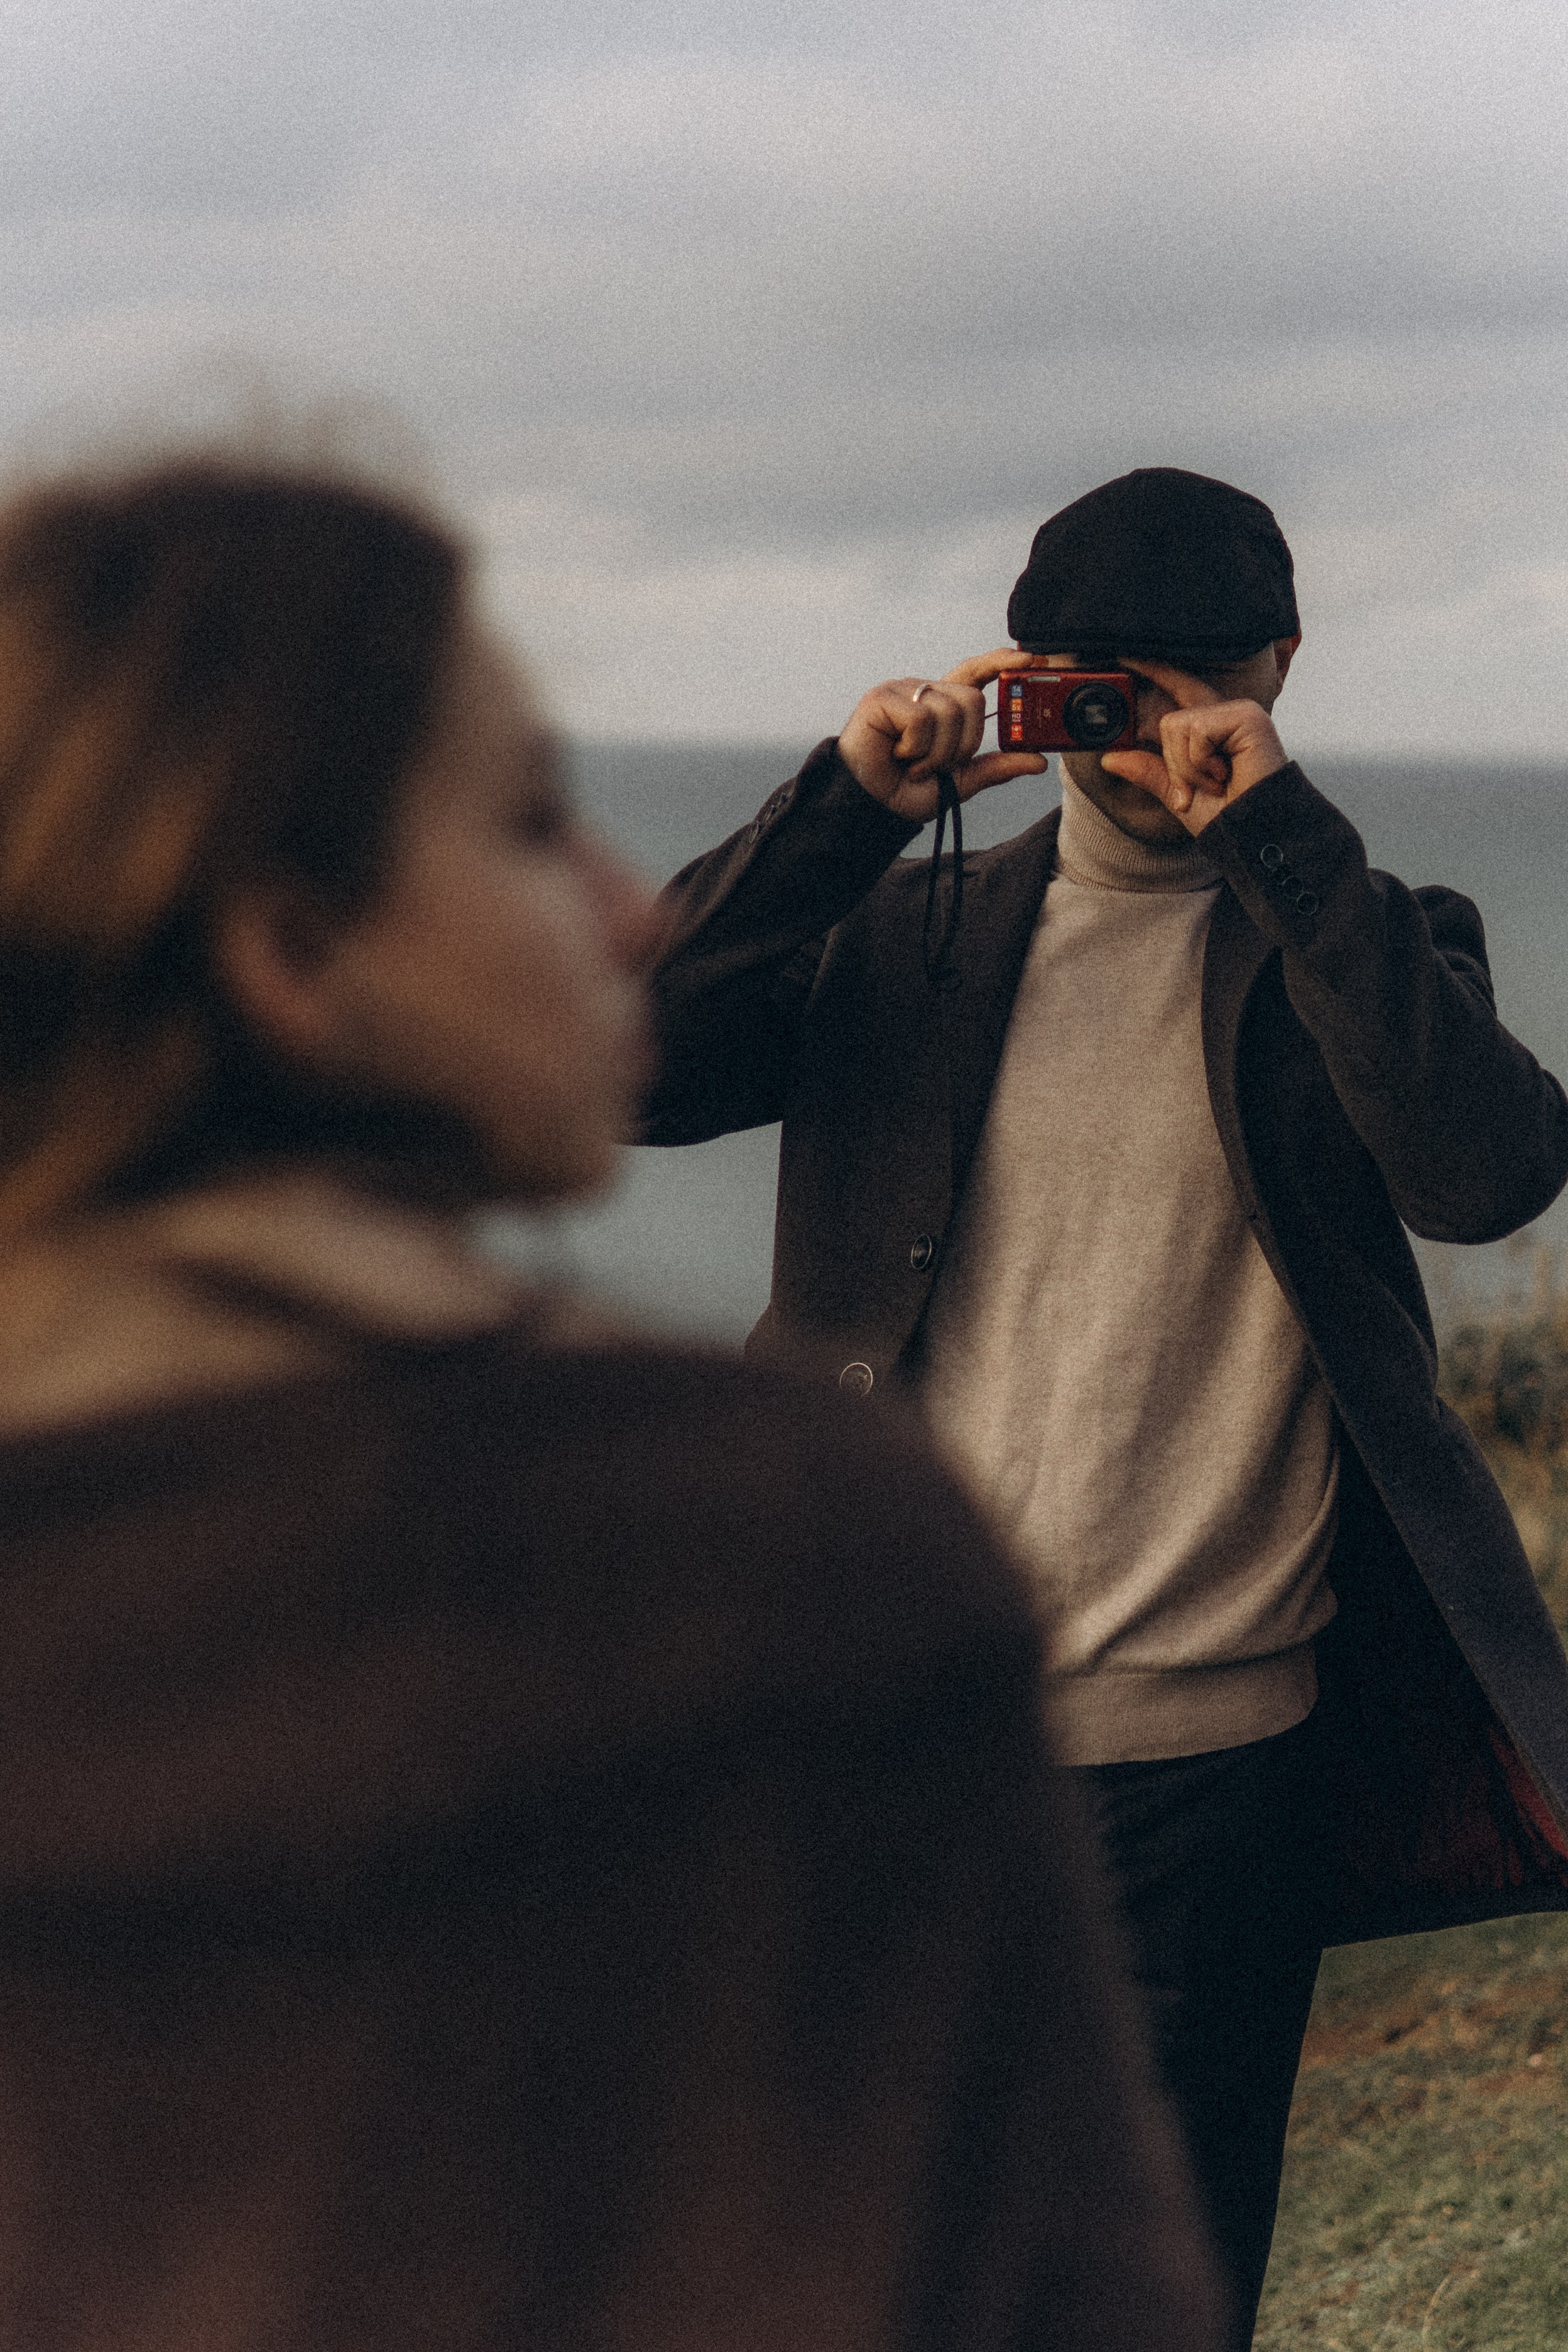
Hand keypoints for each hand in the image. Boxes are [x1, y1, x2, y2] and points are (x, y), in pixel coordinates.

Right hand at [838, 648, 1047, 824]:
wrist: (868, 806)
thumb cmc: (906, 791)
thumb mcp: (960, 781)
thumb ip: (995, 767)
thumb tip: (1039, 761)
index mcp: (942, 705)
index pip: (975, 672)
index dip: (1001, 663)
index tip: (1030, 660)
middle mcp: (924, 692)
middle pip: (972, 699)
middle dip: (964, 743)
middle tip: (939, 765)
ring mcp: (902, 691)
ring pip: (949, 711)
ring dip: (938, 753)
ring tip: (915, 765)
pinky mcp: (881, 698)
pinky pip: (921, 719)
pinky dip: (916, 748)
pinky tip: (899, 755)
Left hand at [1100, 658, 1288, 834]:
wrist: (1254, 833)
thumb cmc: (1227, 816)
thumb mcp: (1177, 794)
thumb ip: (1148, 771)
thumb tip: (1109, 758)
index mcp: (1211, 729)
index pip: (1178, 689)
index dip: (1155, 669)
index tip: (1125, 653)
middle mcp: (1224, 715)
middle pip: (1169, 722)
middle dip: (1174, 766)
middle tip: (1194, 793)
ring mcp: (1237, 712)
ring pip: (1176, 727)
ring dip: (1187, 769)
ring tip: (1217, 783)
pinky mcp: (1245, 715)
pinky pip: (1195, 731)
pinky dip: (1200, 763)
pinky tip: (1225, 775)